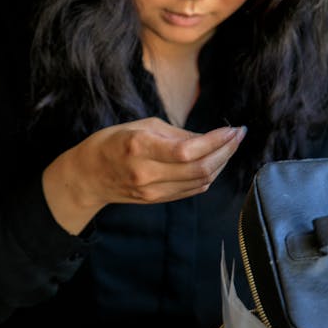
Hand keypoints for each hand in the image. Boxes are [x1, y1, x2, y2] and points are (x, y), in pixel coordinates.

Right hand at [42, 117, 246, 232]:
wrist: (88, 177)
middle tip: (239, 135)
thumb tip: (209, 138)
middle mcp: (147, 173)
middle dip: (226, 151)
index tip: (232, 129)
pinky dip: (209, 175)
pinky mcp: (158, 201)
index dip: (216, 141)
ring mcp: (153, 191)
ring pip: (200, 181)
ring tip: (231, 146)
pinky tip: (216, 161)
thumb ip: (176, 134)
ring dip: (221, 164)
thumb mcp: (140, 126)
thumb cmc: (111, 144)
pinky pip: (192, 190)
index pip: (189, 150)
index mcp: (140, 148)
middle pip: (200, 169)